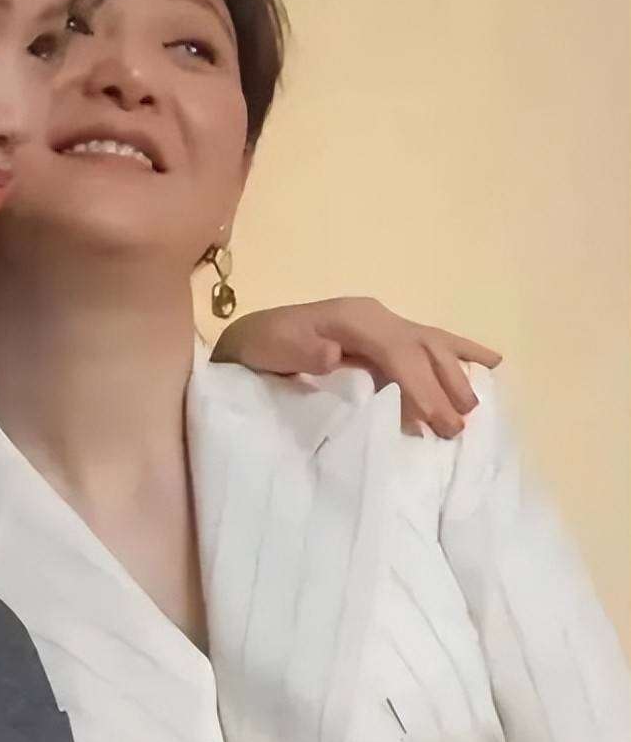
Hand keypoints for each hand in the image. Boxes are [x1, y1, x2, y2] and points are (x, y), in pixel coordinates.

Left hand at [211, 297, 501, 437]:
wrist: (251, 337)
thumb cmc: (264, 347)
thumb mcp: (275, 349)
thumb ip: (305, 352)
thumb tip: (334, 355)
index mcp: (355, 318)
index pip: (399, 352)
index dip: (421, 386)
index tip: (437, 421)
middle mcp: (375, 316)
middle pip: (423, 348)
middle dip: (445, 386)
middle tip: (459, 426)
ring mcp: (382, 322)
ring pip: (432, 344)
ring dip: (456, 374)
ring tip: (473, 408)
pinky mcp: (382, 335)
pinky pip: (427, 342)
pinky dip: (459, 351)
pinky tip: (490, 362)